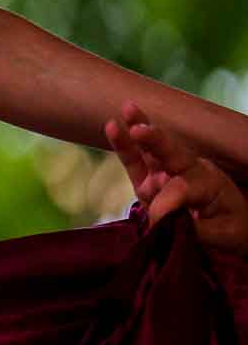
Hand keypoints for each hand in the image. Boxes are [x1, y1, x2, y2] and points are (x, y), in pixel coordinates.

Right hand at [106, 99, 247, 258]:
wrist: (231, 226)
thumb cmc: (230, 228)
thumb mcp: (222, 234)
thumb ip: (195, 229)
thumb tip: (164, 223)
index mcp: (208, 183)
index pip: (179, 189)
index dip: (165, 206)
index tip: (157, 224)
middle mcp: (187, 171)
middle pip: (170, 152)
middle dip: (155, 141)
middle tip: (140, 131)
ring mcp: (166, 174)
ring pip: (151, 149)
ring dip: (137, 130)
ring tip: (127, 110)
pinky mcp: (148, 181)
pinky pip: (135, 161)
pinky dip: (123, 146)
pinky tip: (113, 126)